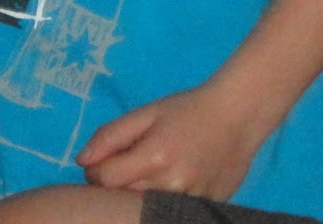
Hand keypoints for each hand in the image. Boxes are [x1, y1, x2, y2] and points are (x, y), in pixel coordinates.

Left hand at [76, 82, 260, 198]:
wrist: (240, 114)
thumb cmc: (189, 110)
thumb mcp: (148, 112)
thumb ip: (111, 135)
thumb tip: (82, 162)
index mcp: (155, 156)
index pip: (103, 179)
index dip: (96, 170)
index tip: (106, 161)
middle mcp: (172, 184)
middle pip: (121, 199)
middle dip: (116, 185)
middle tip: (130, 166)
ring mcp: (190, 200)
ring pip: (144, 209)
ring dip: (138, 196)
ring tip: (151, 174)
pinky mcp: (205, 207)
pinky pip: (170, 212)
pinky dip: (163, 202)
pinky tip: (171, 183)